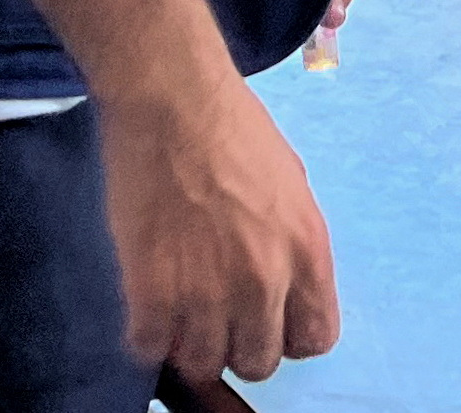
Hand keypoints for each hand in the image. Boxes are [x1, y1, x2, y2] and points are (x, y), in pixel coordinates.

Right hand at [105, 71, 338, 386]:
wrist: (172, 97)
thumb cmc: (231, 126)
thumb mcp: (291, 185)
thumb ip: (291, 246)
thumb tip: (282, 287)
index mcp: (307, 251)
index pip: (315, 339)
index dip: (286, 337)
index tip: (263, 323)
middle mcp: (265, 280)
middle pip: (258, 362)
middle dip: (236, 344)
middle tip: (213, 315)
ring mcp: (207, 290)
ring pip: (204, 364)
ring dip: (188, 344)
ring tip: (176, 311)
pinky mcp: (152, 289)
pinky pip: (150, 347)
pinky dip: (146, 334)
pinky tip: (146, 303)